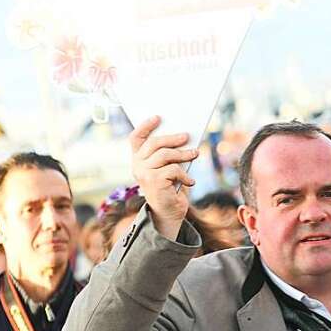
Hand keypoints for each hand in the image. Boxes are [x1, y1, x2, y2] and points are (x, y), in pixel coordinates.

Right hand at [130, 116, 197, 239]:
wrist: (168, 214)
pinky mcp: (154, 181)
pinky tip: (191, 182)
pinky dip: (185, 175)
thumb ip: (169, 154)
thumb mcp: (168, 168)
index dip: (145, 126)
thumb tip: (183, 136)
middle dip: (172, 138)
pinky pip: (174, 169)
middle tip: (187, 136)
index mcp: (138, 160)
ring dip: (183, 154)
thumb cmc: (170, 189)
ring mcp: (144, 173)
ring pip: (165, 154)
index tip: (158, 117)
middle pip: (154, 143)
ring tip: (195, 154)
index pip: (135, 138)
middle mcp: (137, 166)